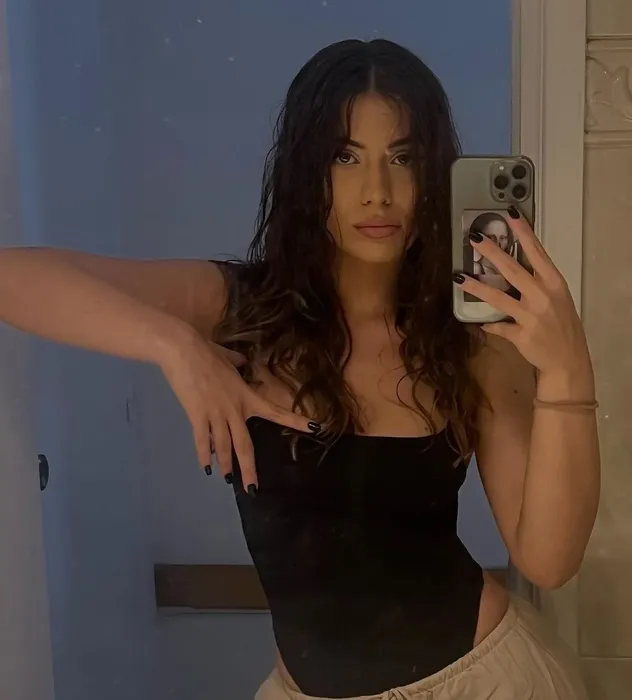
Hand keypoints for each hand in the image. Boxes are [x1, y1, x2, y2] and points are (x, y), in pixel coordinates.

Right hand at [157, 327, 319, 488]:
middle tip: (253, 489)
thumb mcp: (230, 359)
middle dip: (249, 469)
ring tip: (229, 480)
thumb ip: (238, 364)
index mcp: (247, 396)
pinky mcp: (197, 415)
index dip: (297, 422)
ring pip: (224, 447)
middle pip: (245, 445)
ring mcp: (216, 415)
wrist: (184, 351)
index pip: (276, 412)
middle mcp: (235, 410)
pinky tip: (206, 467)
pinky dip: (204, 455)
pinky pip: (202, 440)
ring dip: (226, 465)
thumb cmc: (208, 353)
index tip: (315, 429)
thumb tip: (240, 362)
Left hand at [454, 206, 591, 377]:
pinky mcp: (520, 335)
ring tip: (459, 277)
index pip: (537, 253)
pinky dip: (487, 324)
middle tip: (475, 239)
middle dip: (492, 253)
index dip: (524, 234)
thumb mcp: (557, 299)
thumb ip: (536, 284)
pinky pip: (497, 326)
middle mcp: (543, 297)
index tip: (511, 215)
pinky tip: (477, 322)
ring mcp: (531, 317)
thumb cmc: (562, 326)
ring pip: (498, 298)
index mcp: (554, 284)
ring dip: (476, 287)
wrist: (568, 360)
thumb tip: (512, 268)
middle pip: (513, 270)